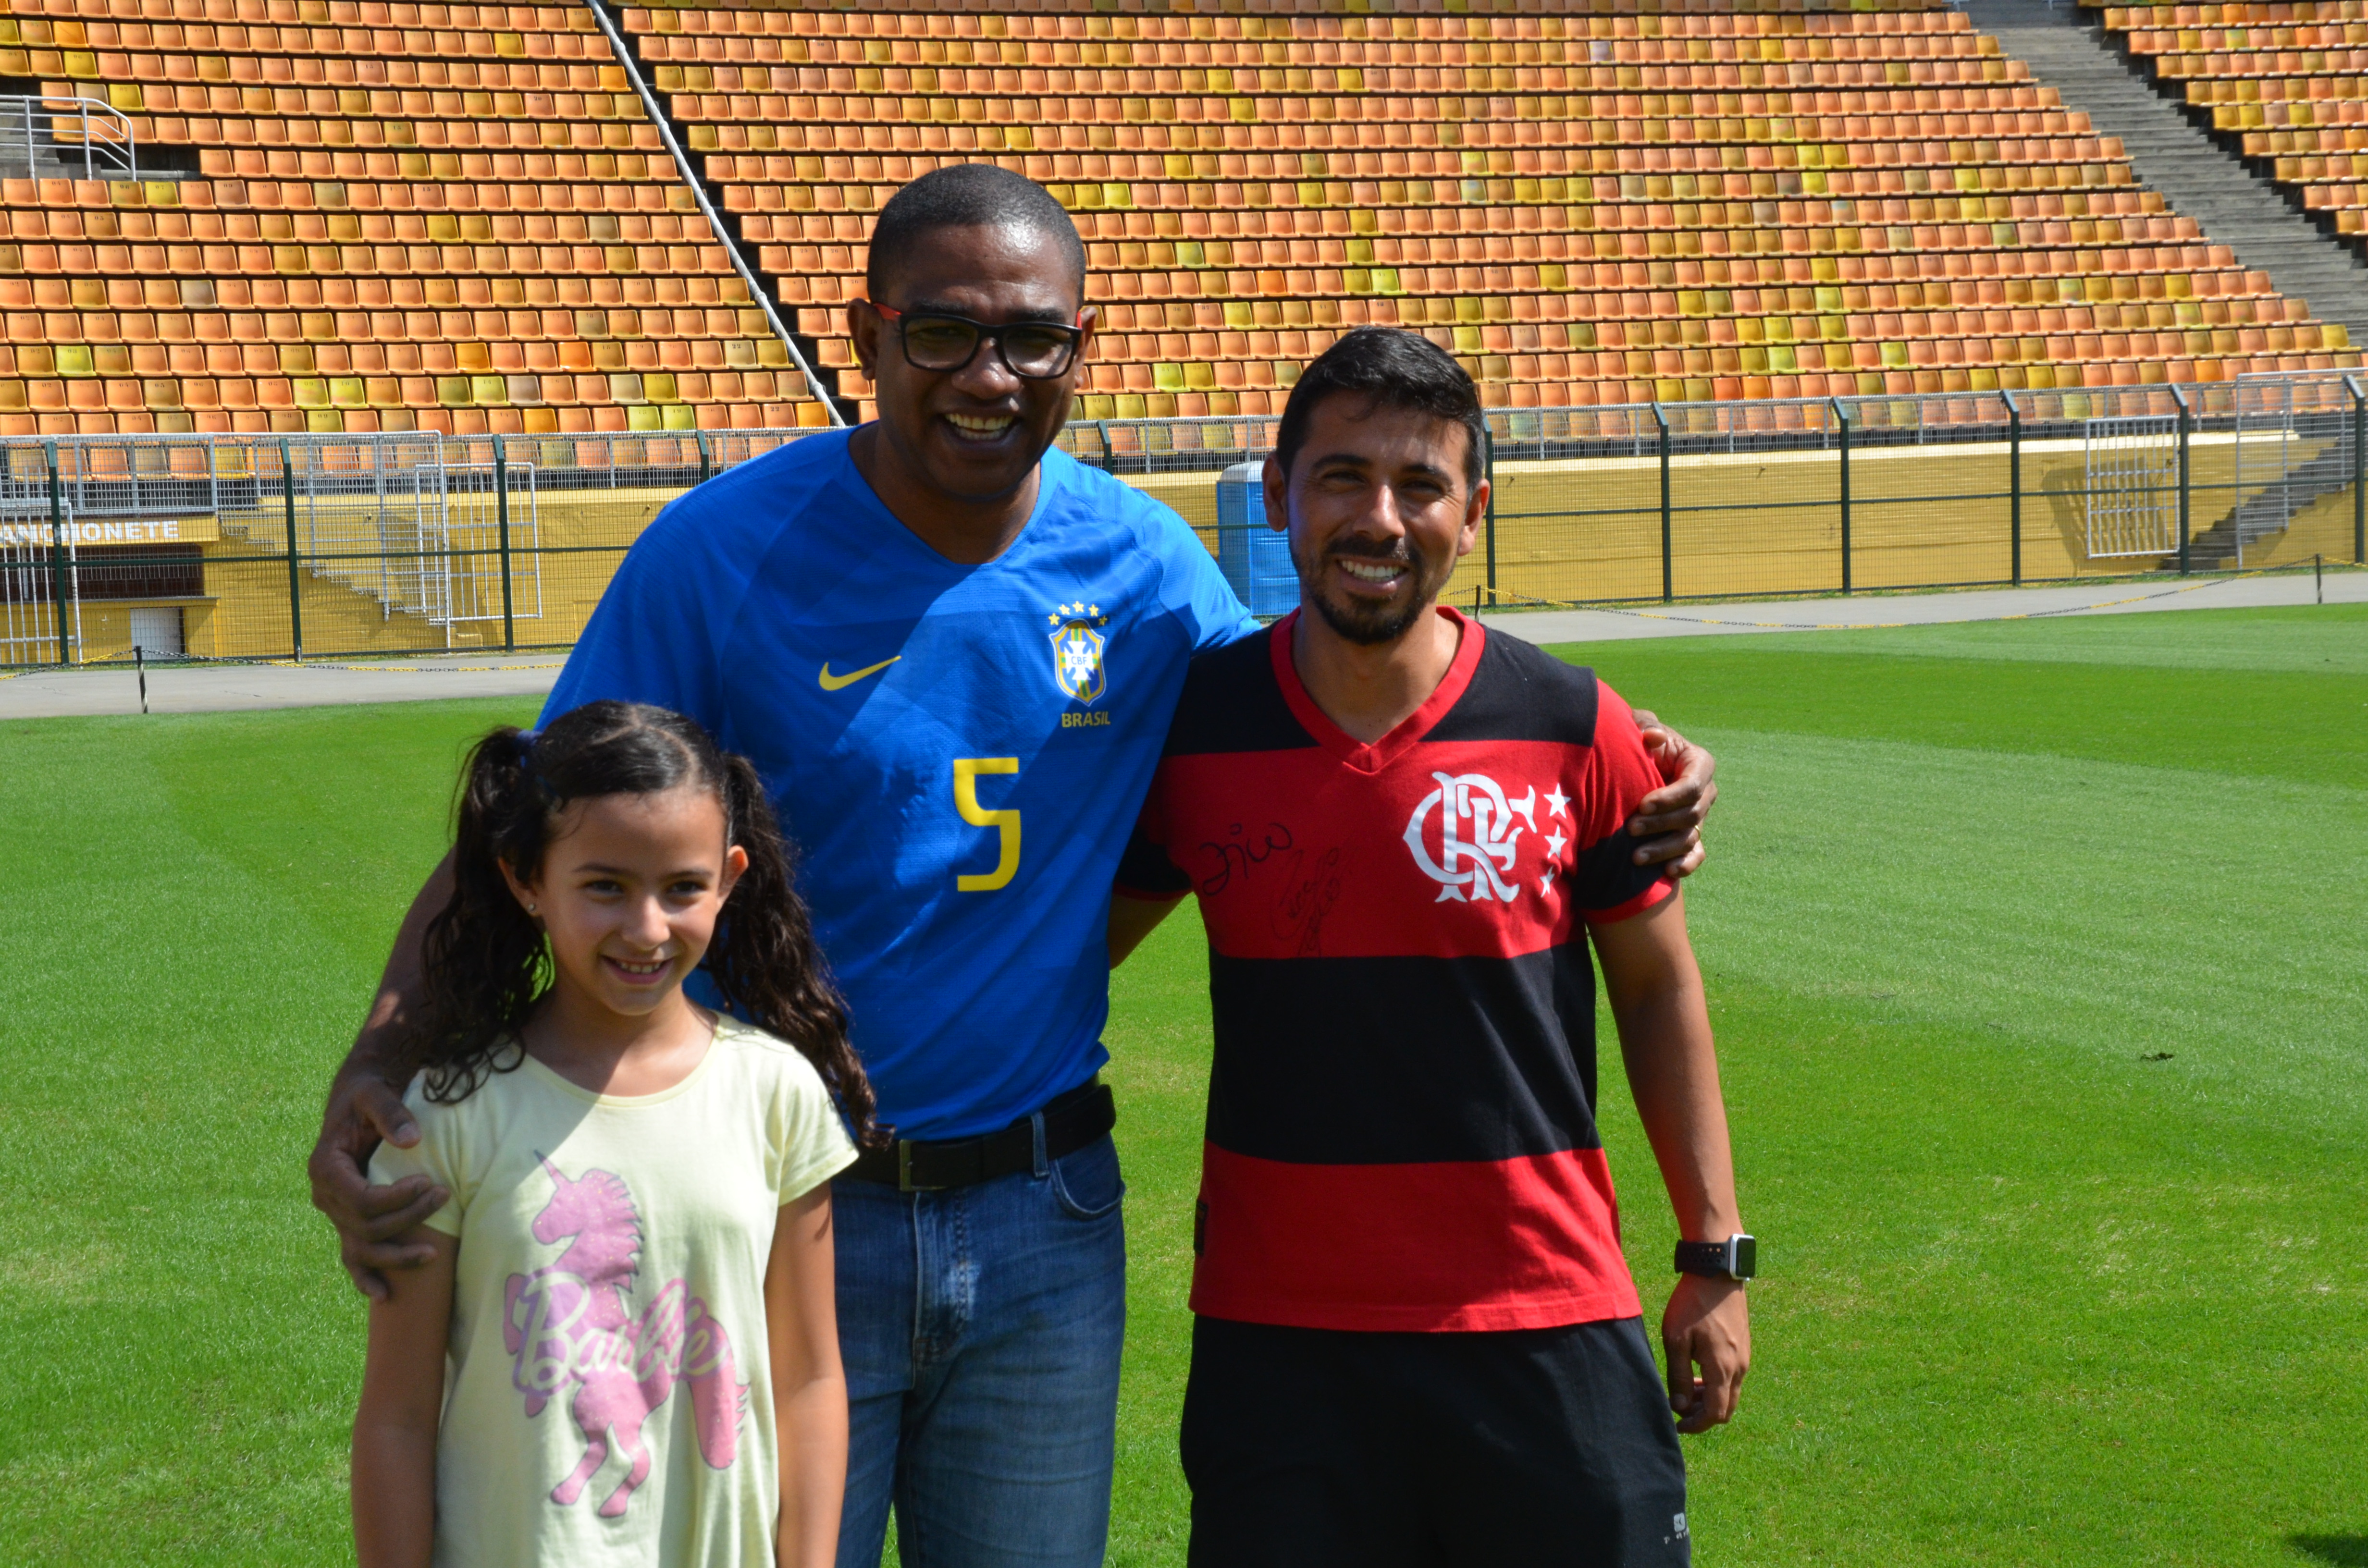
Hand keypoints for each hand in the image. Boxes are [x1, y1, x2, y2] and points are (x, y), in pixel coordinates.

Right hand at [309, 1072, 446, 1301]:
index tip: (429, 1182)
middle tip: (445, 1196)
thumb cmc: (367, 1093)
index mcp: (325, 1168)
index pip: (360, 1200)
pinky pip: (352, 1254)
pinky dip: (365, 1275)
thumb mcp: (375, 1093)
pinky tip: (384, 1294)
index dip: (395, 1199)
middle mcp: (325, 1196)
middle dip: (407, 1218)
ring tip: (434, 1256)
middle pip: (365, 1226)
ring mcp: (335, 1212)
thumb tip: (412, 1140)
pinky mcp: (348, 1219)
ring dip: (395, 1257)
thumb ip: (390, 1112)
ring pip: (360, 1249)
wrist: (358, 1097)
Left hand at [1629, 711, 1715, 877]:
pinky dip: (1685, 865)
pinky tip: (1667, 872)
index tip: (1642, 804)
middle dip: (1660, 824)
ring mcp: (1699, 817)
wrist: (1629, 767)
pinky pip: (1696, 855)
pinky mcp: (1690, 837)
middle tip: (1630, 828)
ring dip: (1664, 850)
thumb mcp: (1638, 728)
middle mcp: (1704, 792)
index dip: (1668, 798)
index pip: (1691, 786)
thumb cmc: (1635, 742)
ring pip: (1690, 838)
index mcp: (1698, 764)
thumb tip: (1655, 737)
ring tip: (1636, 858)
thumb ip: (1645, 726)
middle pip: (1690, 815)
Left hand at [1662, 1272, 1749, 1433]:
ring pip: (1731, 1393)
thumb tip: (1680, 1406)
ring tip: (1686, 1389)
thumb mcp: (1677, 1340)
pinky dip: (1717, 1384)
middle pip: (1726, 1408)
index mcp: (1724, 1368)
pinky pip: (1733, 1377)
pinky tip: (1698, 1371)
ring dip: (1710, 1399)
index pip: (1716, 1414)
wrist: (1717, 1273)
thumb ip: (1679, 1376)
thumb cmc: (1693, 1304)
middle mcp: (1740, 1367)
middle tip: (1680, 1408)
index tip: (1677, 1425)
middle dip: (1703, 1415)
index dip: (1696, 1425)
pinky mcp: (1744, 1346)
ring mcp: (1745, 1357)